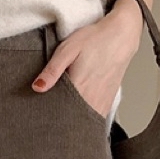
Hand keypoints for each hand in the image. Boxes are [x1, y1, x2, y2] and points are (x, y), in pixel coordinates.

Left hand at [30, 3, 144, 116]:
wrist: (121, 36)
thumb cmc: (95, 40)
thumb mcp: (68, 50)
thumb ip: (52, 70)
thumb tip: (37, 87)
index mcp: (79, 87)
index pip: (59, 111)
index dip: (49, 115)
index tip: (42, 114)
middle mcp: (91, 99)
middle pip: (71, 120)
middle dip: (60, 122)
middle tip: (51, 118)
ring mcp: (101, 103)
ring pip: (84, 122)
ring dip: (73, 122)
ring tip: (63, 119)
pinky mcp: (108, 102)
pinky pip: (95, 118)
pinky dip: (85, 120)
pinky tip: (78, 116)